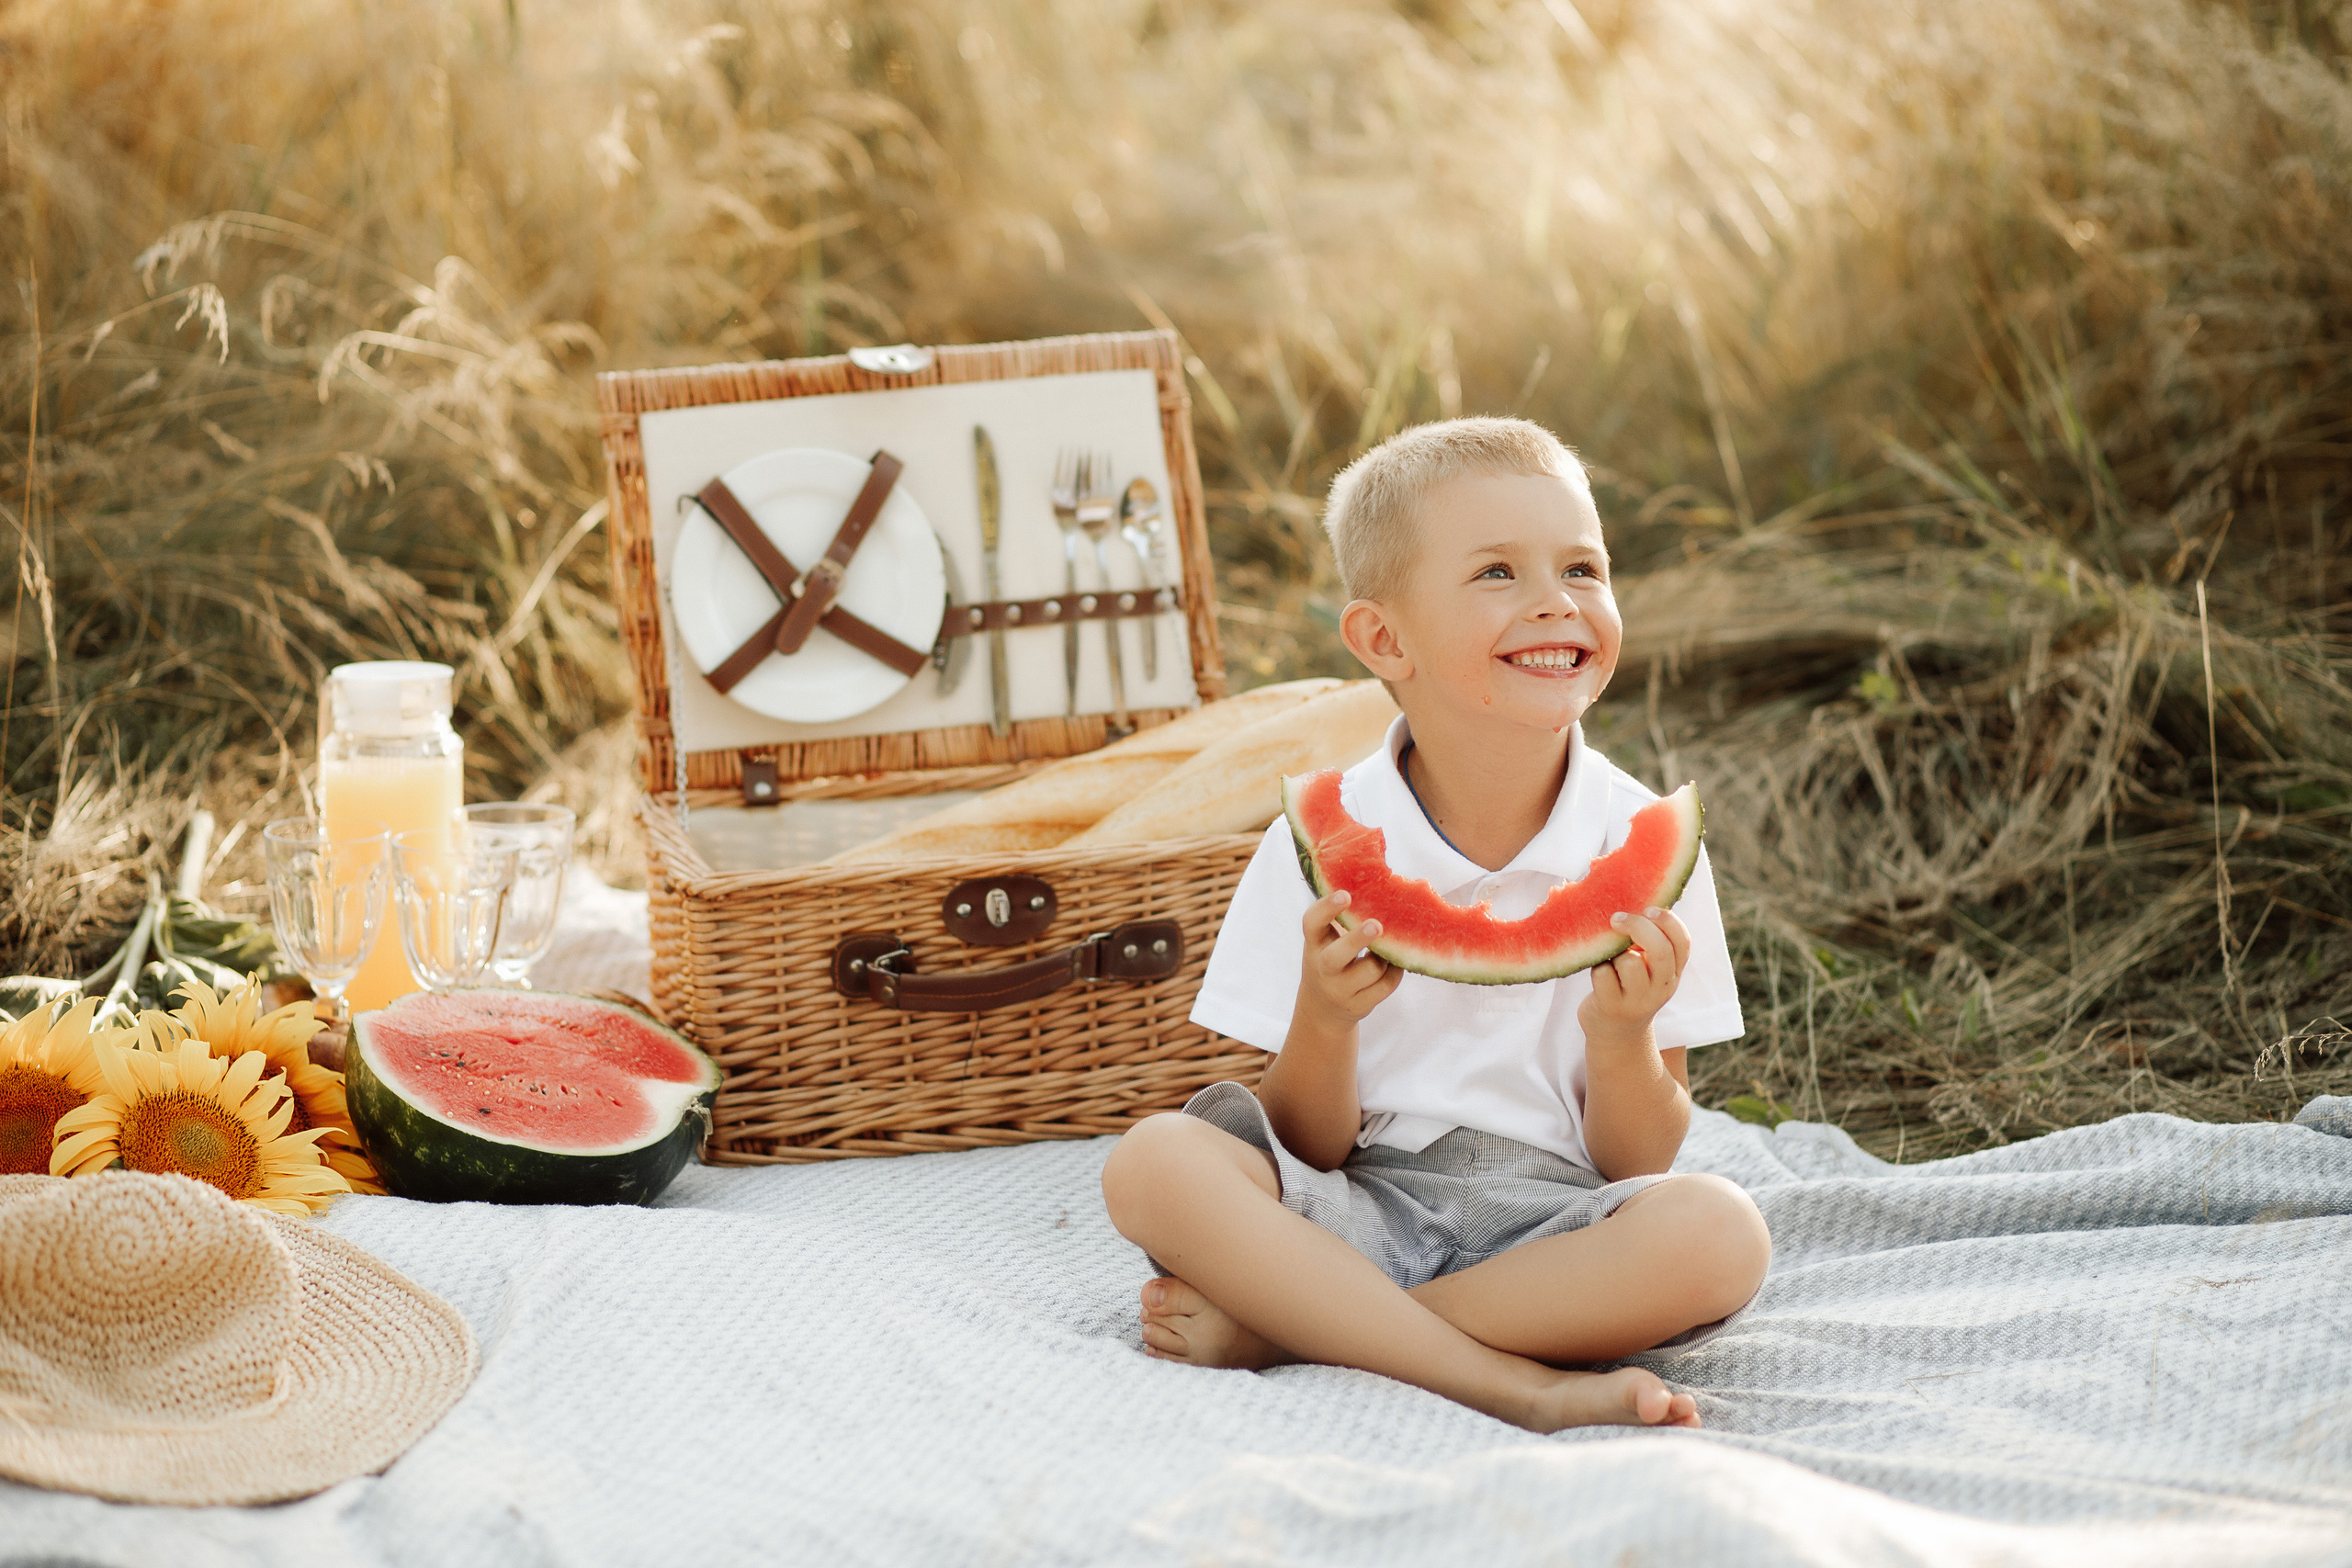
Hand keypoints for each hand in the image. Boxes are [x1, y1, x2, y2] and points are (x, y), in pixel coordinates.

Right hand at [1296, 890, 1402, 1027]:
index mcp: (1315, 944)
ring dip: (1385, 956)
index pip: (1312, 924)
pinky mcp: (1359, 1005)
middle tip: (1376, 925)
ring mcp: (1340, 990)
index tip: (1345, 895)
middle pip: (1336, 956)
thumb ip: (1346, 919)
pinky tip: (1395, 962)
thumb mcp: (1328, 940)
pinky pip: (1385, 986)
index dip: (1326, 908)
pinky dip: (1395, 971)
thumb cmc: (1332, 959)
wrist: (1322, 1007)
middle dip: (1358, 940)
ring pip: (1370, 971)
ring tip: (1390, 946)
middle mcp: (1323, 968)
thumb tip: (1385, 890)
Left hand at [1578, 906, 1690, 1044]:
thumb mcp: (1649, 969)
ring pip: (1629, 962)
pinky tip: (1599, 974)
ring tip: (1609, 959)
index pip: (1683, 942)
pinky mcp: (1612, 1007)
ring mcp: (1638, 1000)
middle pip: (1659, 950)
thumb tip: (1634, 900)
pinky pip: (1603, 974)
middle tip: (1616, 919)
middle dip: (1638, 927)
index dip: (1668, 921)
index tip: (1649, 908)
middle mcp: (1661, 987)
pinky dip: (1598, 968)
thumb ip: (1649, 943)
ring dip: (1614, 953)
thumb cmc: (1630, 988)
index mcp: (1674, 972)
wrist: (1616, 1033)